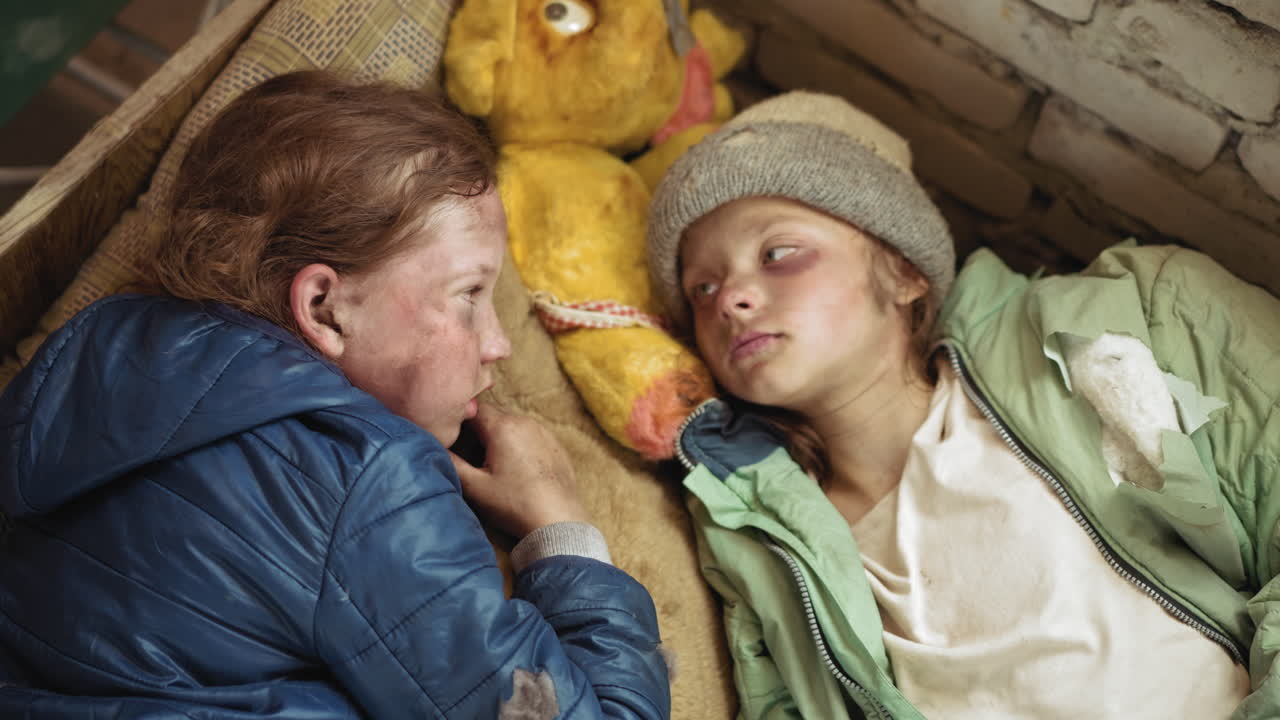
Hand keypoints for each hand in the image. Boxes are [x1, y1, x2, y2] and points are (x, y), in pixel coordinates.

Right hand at [449, 402, 590, 537]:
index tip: (455, 439)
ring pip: (512, 425)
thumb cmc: (515, 504)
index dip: (460, 421)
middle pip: (493, 416)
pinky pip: (531, 436)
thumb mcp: (475, 487)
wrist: (558, 521)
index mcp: (503, 427)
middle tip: (473, 459)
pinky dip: (520, 446)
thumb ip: (451, 463)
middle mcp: (525, 421)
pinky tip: (519, 471)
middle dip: (479, 432)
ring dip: (500, 439)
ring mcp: (544, 432)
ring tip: (496, 467)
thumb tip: (432, 447)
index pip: (473, 408)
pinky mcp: (556, 445)